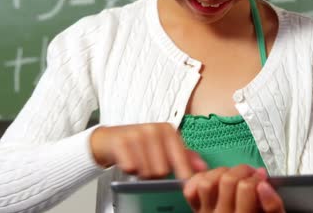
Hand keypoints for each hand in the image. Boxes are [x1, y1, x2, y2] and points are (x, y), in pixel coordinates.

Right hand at [90, 123, 206, 178]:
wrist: (109, 138)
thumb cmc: (140, 144)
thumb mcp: (163, 146)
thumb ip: (184, 156)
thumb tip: (203, 167)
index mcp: (167, 130)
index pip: (181, 158)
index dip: (183, 173)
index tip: (184, 183)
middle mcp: (153, 129)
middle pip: (162, 170)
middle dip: (155, 173)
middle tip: (149, 165)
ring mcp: (136, 134)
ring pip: (147, 172)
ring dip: (141, 172)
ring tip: (138, 162)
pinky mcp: (121, 142)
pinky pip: (131, 169)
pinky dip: (128, 170)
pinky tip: (127, 161)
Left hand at [183, 165, 284, 212]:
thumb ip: (274, 206)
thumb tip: (263, 185)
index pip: (246, 188)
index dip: (255, 178)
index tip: (261, 177)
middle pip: (227, 180)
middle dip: (241, 170)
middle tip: (249, 173)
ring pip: (207, 183)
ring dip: (220, 173)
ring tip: (231, 175)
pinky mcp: (196, 209)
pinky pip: (191, 190)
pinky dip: (199, 179)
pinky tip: (212, 179)